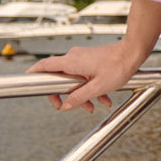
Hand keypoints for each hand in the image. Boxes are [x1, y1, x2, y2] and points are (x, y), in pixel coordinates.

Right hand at [26, 42, 141, 111]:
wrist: (133, 53)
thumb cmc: (117, 67)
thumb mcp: (97, 87)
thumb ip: (79, 98)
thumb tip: (65, 106)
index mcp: (71, 62)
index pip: (45, 65)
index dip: (34, 73)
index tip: (27, 81)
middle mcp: (74, 57)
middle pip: (59, 77)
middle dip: (64, 94)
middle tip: (66, 107)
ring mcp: (82, 58)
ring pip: (74, 79)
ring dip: (81, 94)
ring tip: (92, 107)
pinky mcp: (91, 60)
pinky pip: (84, 76)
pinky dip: (90, 87)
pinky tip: (103, 99)